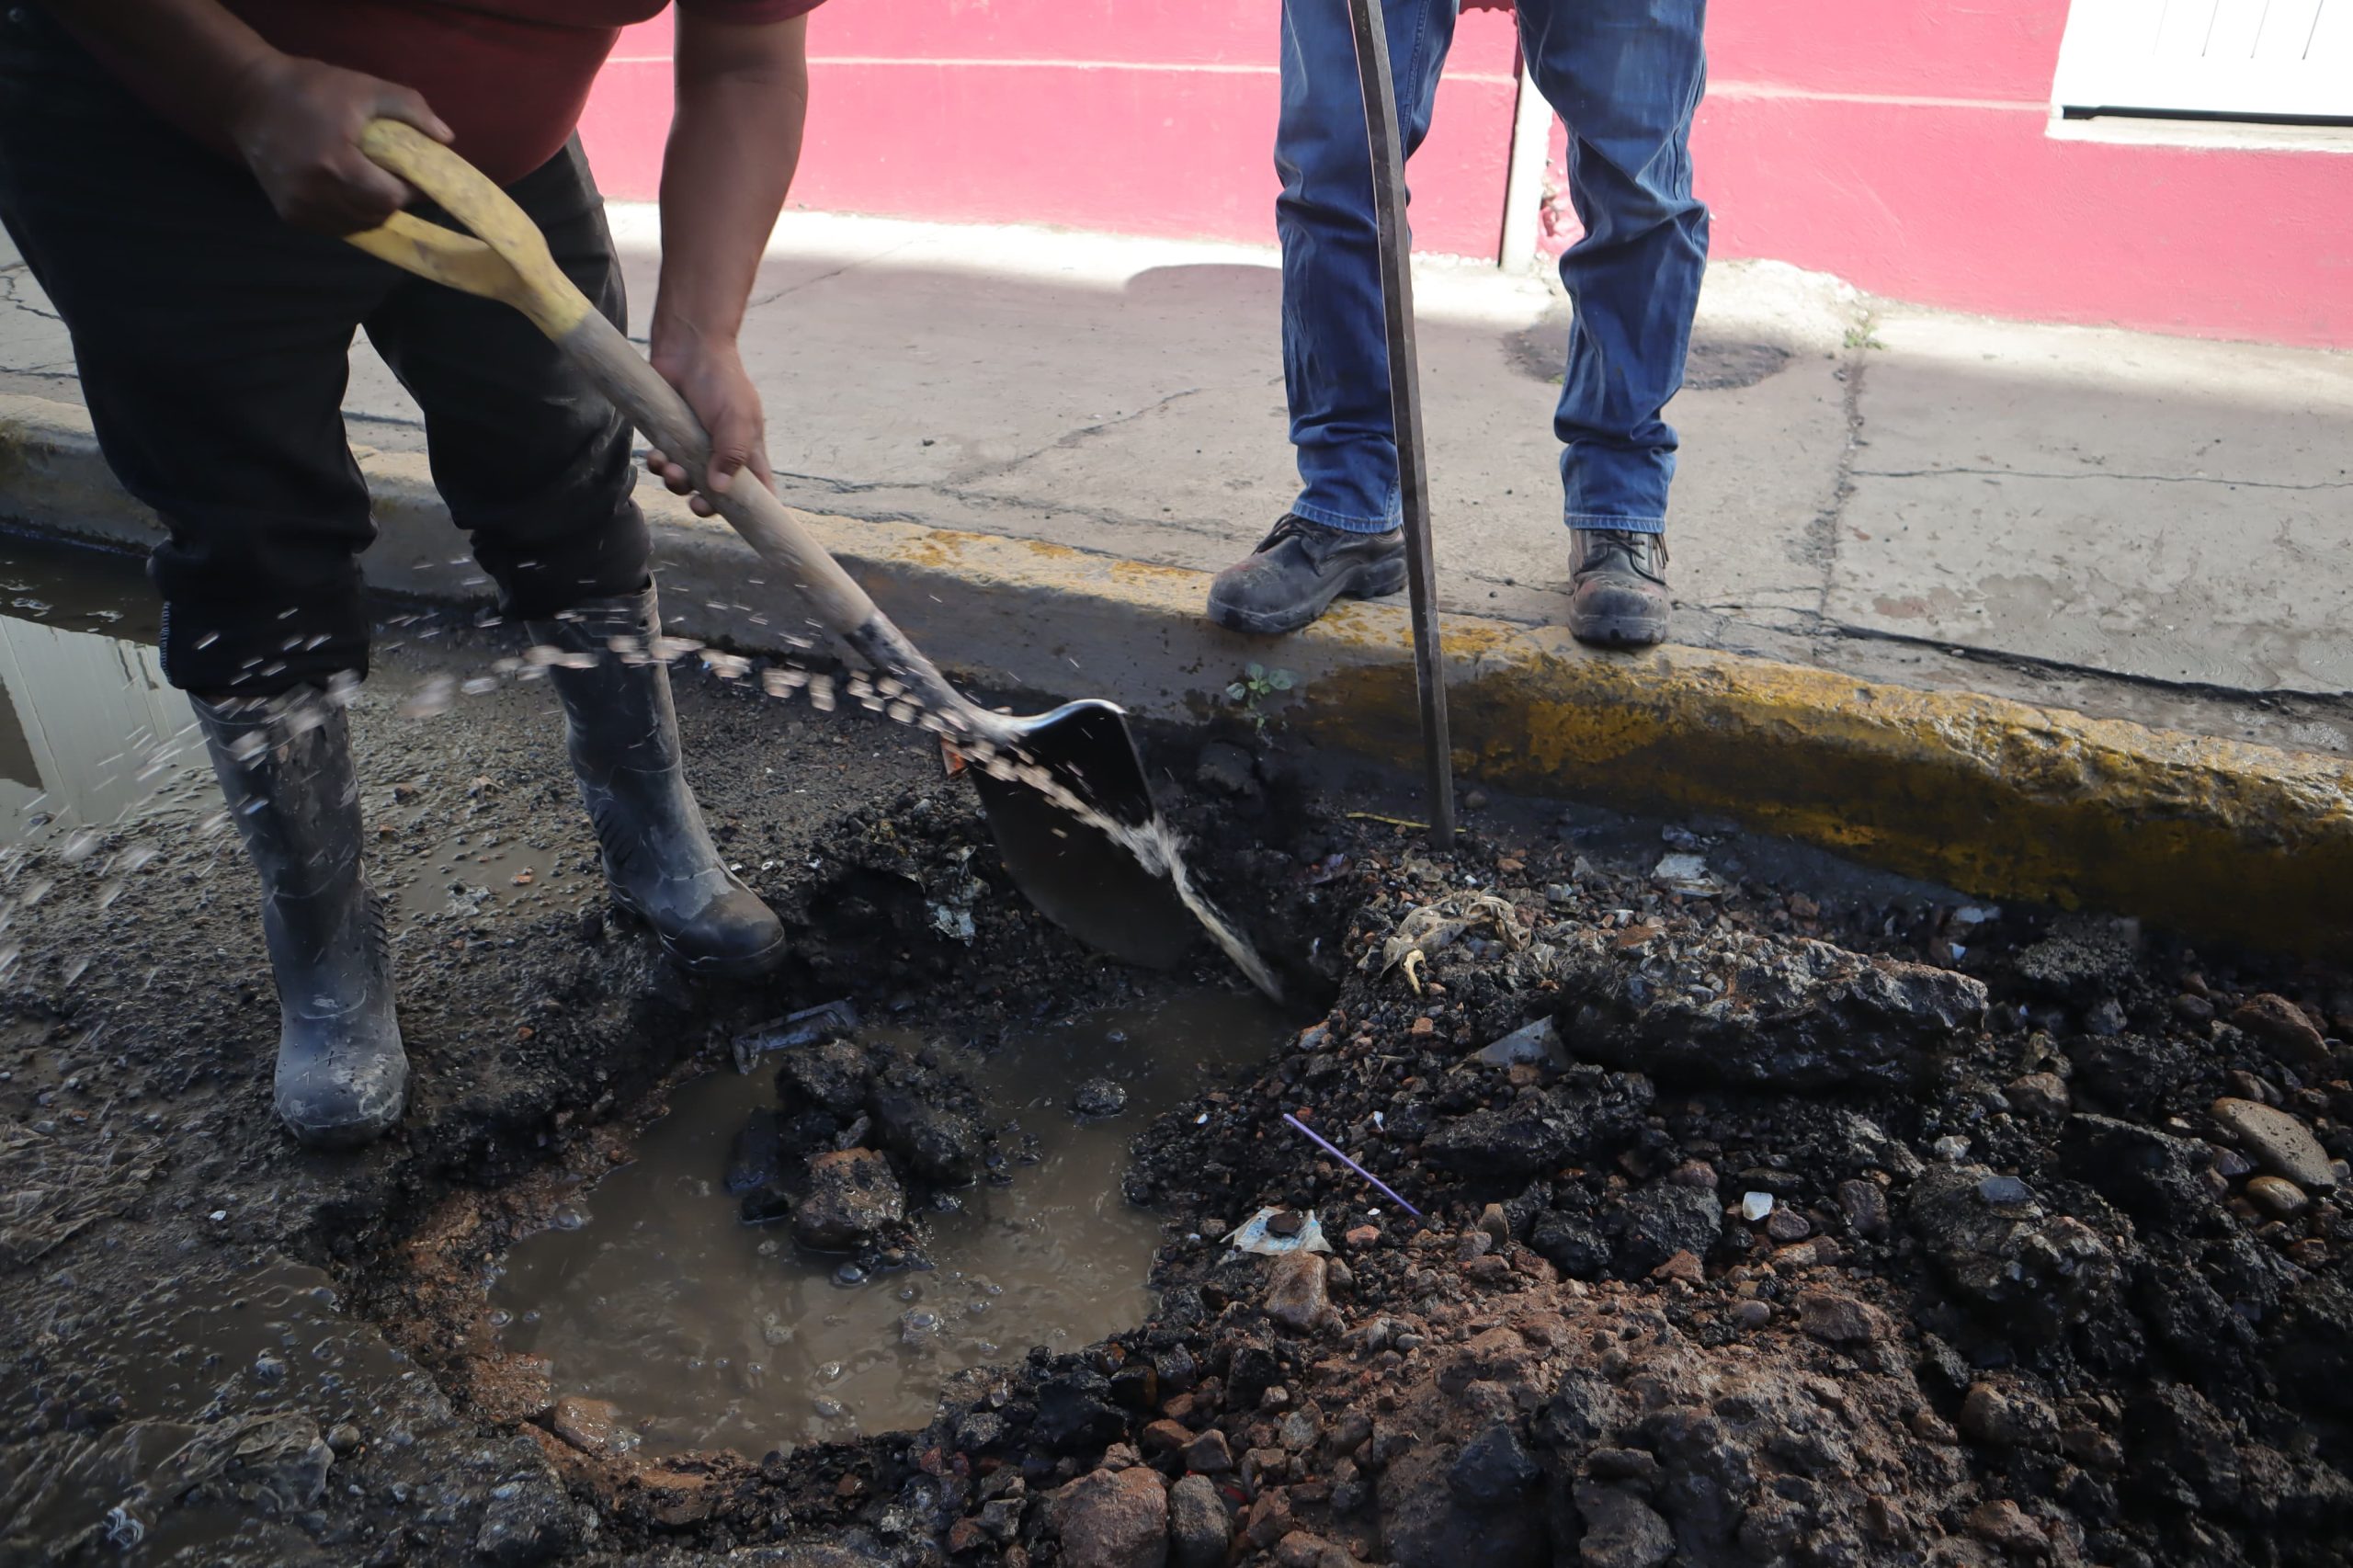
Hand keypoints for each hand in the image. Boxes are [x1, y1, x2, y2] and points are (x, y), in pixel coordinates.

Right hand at [225, 53, 452, 234]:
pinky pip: (335, 227)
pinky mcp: (290, 215)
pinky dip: (349, 214)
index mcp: (336, 164)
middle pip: (377, 215)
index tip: (408, 171)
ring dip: (371, 209)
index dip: (407, 188)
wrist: (249, 96)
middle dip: (391, 198)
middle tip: (390, 175)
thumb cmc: (311, 88)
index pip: (391, 198)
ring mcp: (300, 207)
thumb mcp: (364, 87)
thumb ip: (410, 109)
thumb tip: (447, 139)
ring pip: (358, 226)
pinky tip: (346, 190)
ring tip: (367, 181)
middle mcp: (315, 193)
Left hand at [645, 334, 772, 516]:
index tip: (743, 522)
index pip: (758, 490)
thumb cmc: (721, 381)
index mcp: (748, 452)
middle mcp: (723, 452)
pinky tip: (655, 455)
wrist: (688, 348)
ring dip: (676, 482)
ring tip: (669, 468)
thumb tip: (719, 490)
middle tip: (695, 502)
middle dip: (704, 502)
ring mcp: (695, 445)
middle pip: (717, 494)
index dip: (754, 510)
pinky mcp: (671, 436)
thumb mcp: (736, 418)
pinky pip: (664, 462)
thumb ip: (732, 454)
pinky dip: (659, 465)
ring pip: (687, 481)